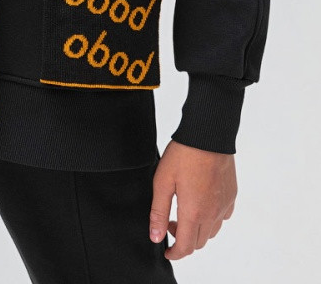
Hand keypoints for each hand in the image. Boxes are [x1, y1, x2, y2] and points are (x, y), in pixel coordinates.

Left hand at [149, 140, 236, 260]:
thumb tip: (156, 237)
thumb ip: (159, 212)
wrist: (208, 135)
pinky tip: (201, 204)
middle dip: (183, 240)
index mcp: (194, 212)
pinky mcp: (231, 195)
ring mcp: (224, 205)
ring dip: (197, 231)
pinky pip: (222, 217)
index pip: (186, 247)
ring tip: (183, 213)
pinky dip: (211, 219)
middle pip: (199, 242)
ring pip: (212, 232)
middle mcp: (212, 213)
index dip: (174, 253)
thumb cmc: (183, 155)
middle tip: (170, 224)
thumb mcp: (162, 182)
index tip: (166, 250)